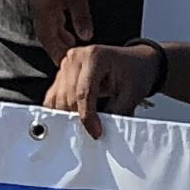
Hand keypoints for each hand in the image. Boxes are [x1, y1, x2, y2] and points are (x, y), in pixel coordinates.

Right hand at [30, 0, 95, 59]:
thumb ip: (81, 18)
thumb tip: (85, 37)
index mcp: (44, 12)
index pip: (48, 40)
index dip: (56, 53)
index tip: (65, 64)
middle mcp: (38, 7)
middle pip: (46, 34)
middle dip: (57, 46)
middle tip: (69, 57)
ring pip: (48, 23)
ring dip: (58, 34)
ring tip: (71, 42)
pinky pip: (49, 13)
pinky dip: (58, 22)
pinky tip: (67, 22)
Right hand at [44, 41, 160, 137]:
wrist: (136, 60)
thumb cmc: (136, 71)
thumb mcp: (133, 92)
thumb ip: (119, 111)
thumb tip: (104, 130)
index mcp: (95, 56)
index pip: (84, 93)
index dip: (88, 117)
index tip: (96, 132)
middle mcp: (77, 56)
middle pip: (68, 97)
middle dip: (78, 118)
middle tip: (92, 131)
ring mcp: (67, 63)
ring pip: (58, 98)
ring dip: (68, 115)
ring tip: (85, 125)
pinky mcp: (62, 72)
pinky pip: (54, 96)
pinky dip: (61, 109)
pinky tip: (73, 118)